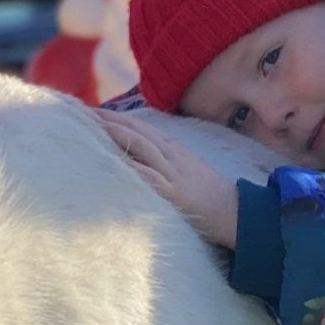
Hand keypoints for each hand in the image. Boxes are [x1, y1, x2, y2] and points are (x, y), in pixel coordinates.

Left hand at [97, 109, 239, 248]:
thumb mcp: (189, 170)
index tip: (96, 112)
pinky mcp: (176, 194)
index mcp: (176, 151)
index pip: (144, 129)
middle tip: (85, 112)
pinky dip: (133, 168)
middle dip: (112, 121)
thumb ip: (167, 163)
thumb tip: (140, 159)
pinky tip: (115, 162)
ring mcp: (174, 174)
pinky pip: (151, 178)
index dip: (120, 119)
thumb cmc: (211, 196)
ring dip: (118, 135)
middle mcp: (173, 157)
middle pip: (139, 132)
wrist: (238, 213)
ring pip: (143, 147)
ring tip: (95, 127)